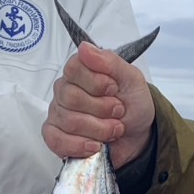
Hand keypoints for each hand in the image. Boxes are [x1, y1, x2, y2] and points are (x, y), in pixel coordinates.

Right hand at [42, 41, 154, 167]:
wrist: (138, 134)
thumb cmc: (132, 104)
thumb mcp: (132, 79)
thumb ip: (110, 62)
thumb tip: (84, 48)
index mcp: (80, 71)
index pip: (73, 69)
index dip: (97, 82)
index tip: (114, 89)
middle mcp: (65, 90)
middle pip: (71, 98)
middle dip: (102, 109)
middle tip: (118, 111)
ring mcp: (58, 113)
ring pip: (69, 121)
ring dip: (100, 129)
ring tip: (114, 129)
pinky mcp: (55, 136)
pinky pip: (56, 141)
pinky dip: (80, 145)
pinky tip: (95, 145)